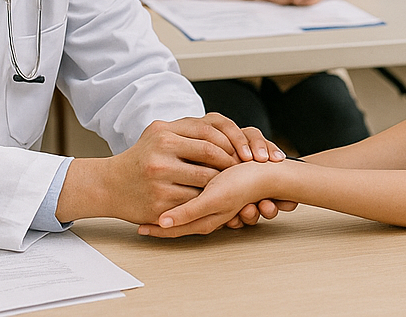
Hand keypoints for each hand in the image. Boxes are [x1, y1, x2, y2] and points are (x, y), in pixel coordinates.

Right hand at [56, 113, 283, 225]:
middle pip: (210, 157)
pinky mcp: (159, 204)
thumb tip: (228, 133)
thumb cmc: (142, 158)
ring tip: (236, 187)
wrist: (109, 185)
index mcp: (165, 131)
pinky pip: (194, 204)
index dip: (231, 143)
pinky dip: (208, 204)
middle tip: (245, 172)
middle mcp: (161, 151)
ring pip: (205, 183)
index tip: (244, 153)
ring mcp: (160, 179)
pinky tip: (218, 204)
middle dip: (231, 166)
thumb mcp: (160, 134)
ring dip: (223, 186)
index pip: (209, 133)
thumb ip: (189, 131)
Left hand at [138, 160, 286, 237]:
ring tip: (152, 216)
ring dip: (170, 216)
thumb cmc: (241, 185)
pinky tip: (175, 197)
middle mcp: (207, 213)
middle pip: (177, 223)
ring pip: (185, 211)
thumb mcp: (213, 200)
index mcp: (204, 219)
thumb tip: (162, 222)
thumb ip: (188, 212)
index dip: (155, 230)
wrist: (267, 174)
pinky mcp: (218, 191)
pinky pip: (195, 200)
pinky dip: (182, 202)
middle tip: (141, 224)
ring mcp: (212, 203)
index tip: (137, 228)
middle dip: (160, 226)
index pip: (173, 229)